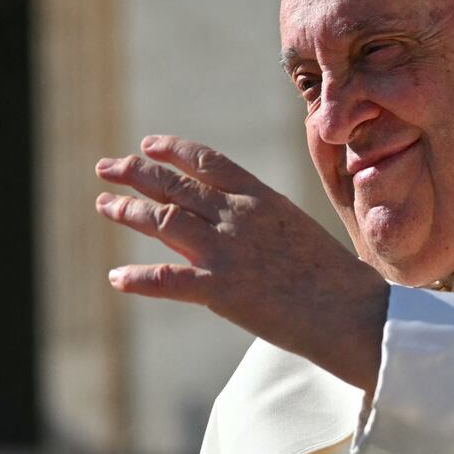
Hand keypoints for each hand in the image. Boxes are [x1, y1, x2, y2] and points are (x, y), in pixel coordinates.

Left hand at [95, 135, 388, 392]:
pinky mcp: (220, 289)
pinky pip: (167, 279)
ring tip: (104, 204)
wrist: (348, 308)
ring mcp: (227, 251)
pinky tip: (117, 276)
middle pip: (175, 185)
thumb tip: (236, 221)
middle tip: (105, 167)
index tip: (149, 144)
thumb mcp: (296, 231)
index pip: (208, 161)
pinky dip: (138, 278)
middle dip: (135, 172)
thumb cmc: (332, 275)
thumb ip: (262, 222)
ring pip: (163, 220)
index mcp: (261, 198)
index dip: (173, 150)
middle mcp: (239, 216)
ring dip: (128, 211)